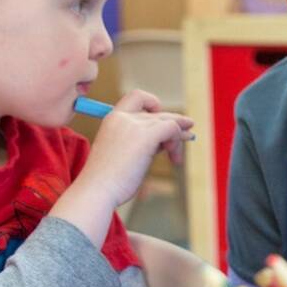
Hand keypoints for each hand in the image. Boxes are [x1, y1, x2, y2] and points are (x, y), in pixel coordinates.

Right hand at [76, 90, 193, 205]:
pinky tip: (174, 158)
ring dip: (178, 137)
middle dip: (174, 124)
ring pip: (168, 121)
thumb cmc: (108, 180)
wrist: (97, 190)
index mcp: (112, 119)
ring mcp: (134, 124)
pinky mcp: (146, 136)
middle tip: (189, 133)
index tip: (160, 118)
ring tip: (178, 156)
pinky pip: (172, 128)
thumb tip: (167, 139)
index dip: (153, 104)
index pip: (137, 97)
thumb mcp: (125, 153)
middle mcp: (122, 117)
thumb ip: (142, 142)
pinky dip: (177, 141)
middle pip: (158, 113)